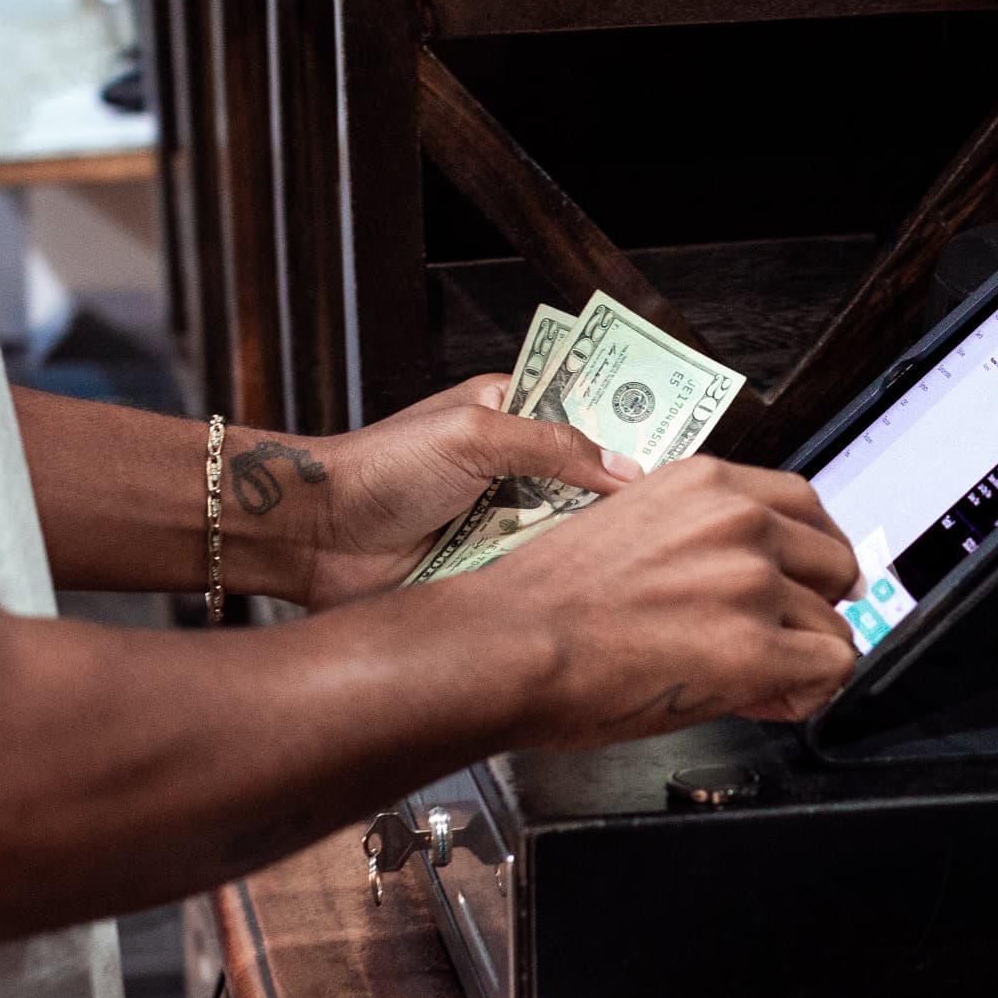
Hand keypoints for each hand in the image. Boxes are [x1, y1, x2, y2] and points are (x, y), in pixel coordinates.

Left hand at [295, 376, 642, 607]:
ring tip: (642, 552)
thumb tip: (626, 468)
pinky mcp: (489, 566)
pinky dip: (557, 577)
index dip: (629, 426)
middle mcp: (512, 465)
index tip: (679, 443)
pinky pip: (540, 571)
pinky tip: (589, 584)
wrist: (318, 536)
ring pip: (569, 529)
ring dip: (589, 540)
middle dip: (619, 494)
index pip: (586, 412)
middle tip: (672, 509)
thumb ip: (554, 446)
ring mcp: (502, 518)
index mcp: (510, 412)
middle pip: (587, 477)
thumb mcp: (474, 436)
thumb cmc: (379, 468)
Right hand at [487, 457, 863, 747]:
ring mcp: (750, 580)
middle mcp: (737, 519)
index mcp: (705, 482)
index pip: (805, 506)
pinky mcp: (754, 646)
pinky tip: (762, 699)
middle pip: (834, 561)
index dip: (803, 558)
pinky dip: (805, 694)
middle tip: (774, 640)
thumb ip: (700, 539)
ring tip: (754, 679)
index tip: (795, 586)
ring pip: (835, 623)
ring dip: (802, 657)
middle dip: (811, 607)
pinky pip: (831, 670)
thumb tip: (752, 579)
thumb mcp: (632, 527)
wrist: (507, 646)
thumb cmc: (546, 602)